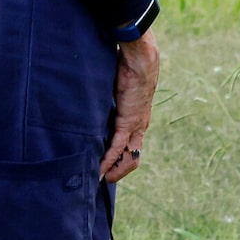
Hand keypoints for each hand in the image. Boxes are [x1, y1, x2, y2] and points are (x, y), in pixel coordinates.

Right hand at [102, 33, 160, 180]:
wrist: (140, 60)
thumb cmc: (128, 68)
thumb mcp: (119, 89)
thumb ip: (112, 99)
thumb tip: (102, 97)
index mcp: (138, 119)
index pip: (132, 146)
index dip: (122, 159)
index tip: (108, 166)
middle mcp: (139, 126)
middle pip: (133, 158)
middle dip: (119, 171)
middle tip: (104, 178)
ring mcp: (135, 126)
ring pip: (128, 157)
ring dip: (114, 170)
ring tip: (100, 178)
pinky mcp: (127, 123)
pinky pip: (117, 148)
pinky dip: (107, 160)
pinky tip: (98, 168)